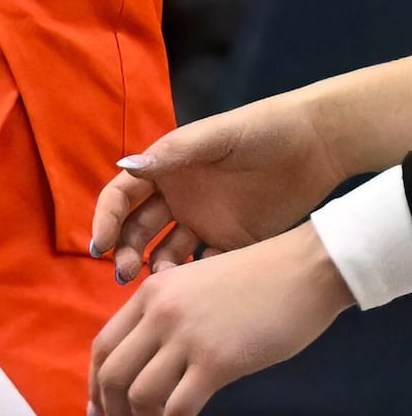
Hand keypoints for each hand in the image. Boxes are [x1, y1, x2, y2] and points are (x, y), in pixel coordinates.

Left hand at [88, 223, 350, 415]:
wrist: (305, 270)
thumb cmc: (259, 279)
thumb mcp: (194, 285)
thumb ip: (167, 314)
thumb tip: (154, 358)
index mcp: (148, 294)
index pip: (103, 346)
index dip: (95, 384)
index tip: (98, 412)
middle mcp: (156, 314)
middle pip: (112, 374)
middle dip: (113, 413)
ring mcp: (184, 338)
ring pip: (140, 395)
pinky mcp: (216, 362)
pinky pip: (179, 408)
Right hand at [90, 84, 360, 275]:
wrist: (317, 144)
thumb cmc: (260, 129)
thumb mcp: (215, 137)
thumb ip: (173, 153)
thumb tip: (125, 167)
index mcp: (165, 171)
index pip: (121, 198)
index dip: (106, 220)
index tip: (99, 245)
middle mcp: (178, 198)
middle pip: (138, 230)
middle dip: (126, 251)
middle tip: (125, 273)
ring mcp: (205, 222)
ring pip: (167, 251)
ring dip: (157, 268)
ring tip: (163, 283)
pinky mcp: (235, 240)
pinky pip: (208, 264)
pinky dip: (198, 277)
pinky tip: (200, 286)